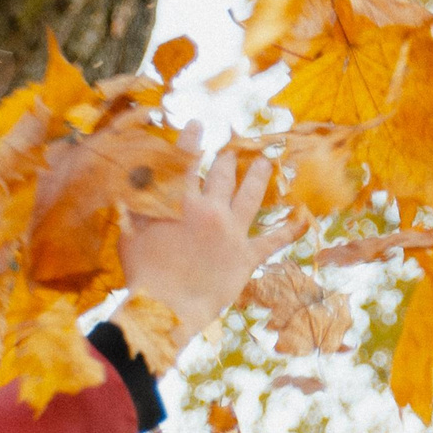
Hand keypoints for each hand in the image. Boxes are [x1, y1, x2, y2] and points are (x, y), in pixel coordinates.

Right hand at [120, 124, 307, 332]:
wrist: (168, 307)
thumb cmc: (143, 272)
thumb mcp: (130, 231)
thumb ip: (134, 205)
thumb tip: (129, 184)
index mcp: (181, 201)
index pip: (188, 161)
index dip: (193, 140)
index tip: (199, 124)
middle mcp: (211, 210)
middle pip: (224, 175)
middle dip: (229, 159)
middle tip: (234, 149)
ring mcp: (232, 232)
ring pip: (251, 196)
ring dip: (259, 176)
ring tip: (267, 163)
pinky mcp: (247, 257)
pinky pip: (273, 240)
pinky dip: (289, 230)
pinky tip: (302, 219)